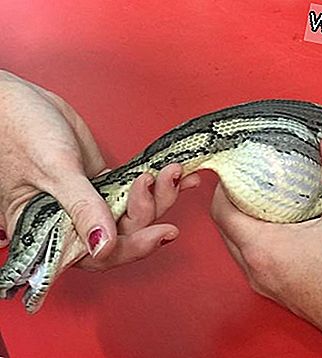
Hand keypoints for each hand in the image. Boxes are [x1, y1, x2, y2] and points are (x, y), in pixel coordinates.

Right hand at [0, 70, 197, 269]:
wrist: (15, 99)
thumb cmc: (15, 130)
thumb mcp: (53, 170)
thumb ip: (81, 208)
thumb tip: (104, 247)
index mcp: (50, 231)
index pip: (97, 256)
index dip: (132, 249)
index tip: (161, 233)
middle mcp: (72, 221)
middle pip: (124, 234)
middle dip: (150, 213)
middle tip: (166, 184)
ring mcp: (91, 201)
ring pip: (133, 212)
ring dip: (159, 195)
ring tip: (173, 171)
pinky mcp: (102, 182)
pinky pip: (133, 190)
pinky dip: (158, 183)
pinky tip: (179, 176)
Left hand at [211, 149, 321, 355]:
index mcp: (264, 248)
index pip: (221, 209)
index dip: (227, 182)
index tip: (241, 167)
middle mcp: (260, 269)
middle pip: (227, 226)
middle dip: (237, 198)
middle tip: (256, 178)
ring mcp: (270, 283)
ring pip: (241, 244)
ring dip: (251, 219)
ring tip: (274, 197)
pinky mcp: (284, 290)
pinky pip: (260, 257)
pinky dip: (266, 237)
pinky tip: (294, 225)